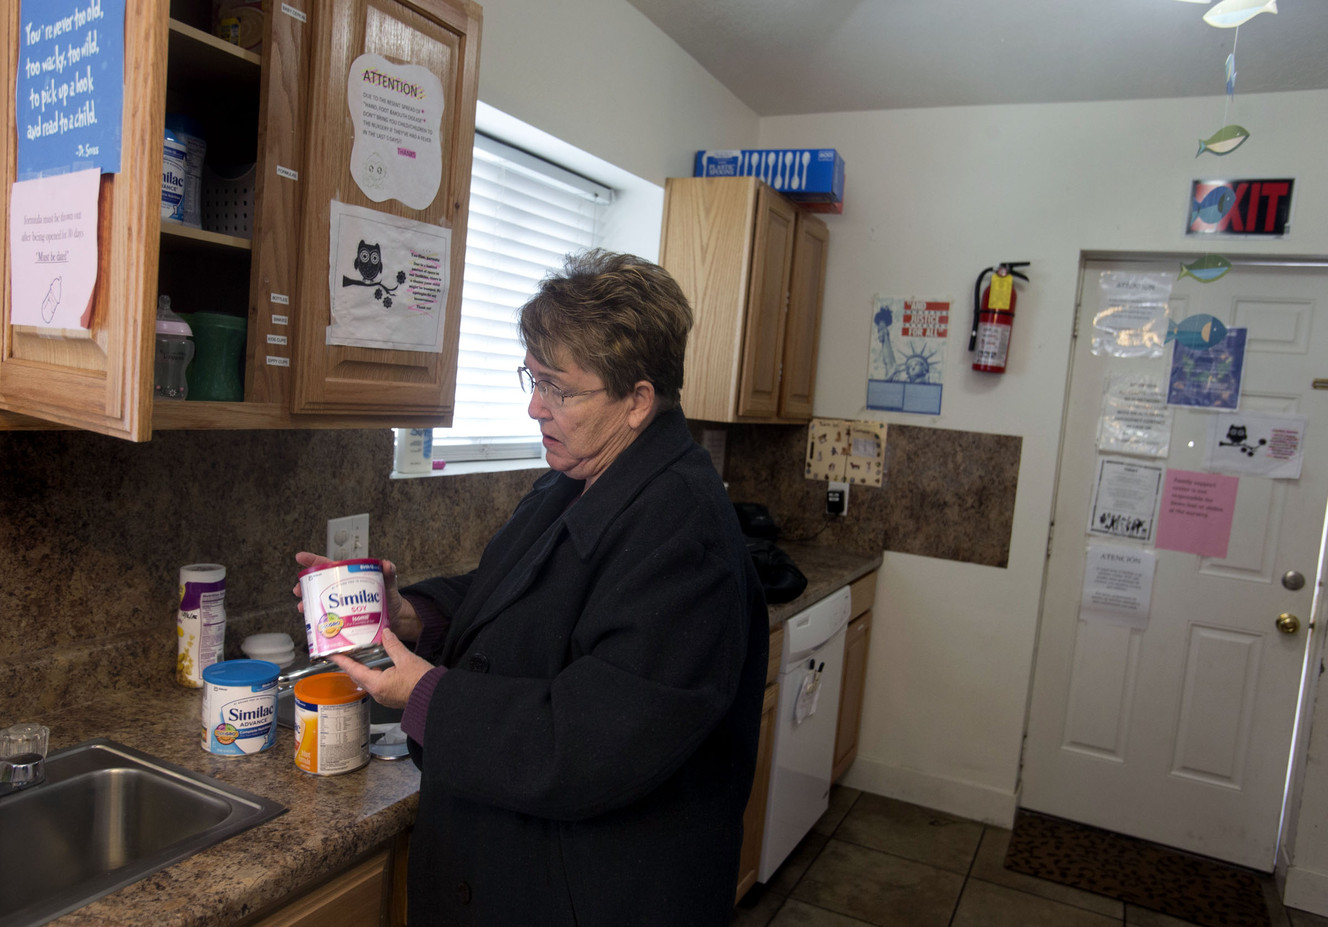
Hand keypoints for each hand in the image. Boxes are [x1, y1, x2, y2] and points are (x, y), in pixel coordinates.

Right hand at [292, 551, 419, 639]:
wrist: (396, 620)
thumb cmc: (391, 599)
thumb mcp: (389, 585)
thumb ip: (389, 574)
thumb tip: (386, 564)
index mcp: (351, 578)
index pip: (330, 566)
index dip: (314, 561)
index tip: (300, 557)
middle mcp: (343, 591)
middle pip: (320, 585)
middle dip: (306, 586)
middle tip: (297, 590)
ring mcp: (342, 605)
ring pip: (321, 602)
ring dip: (309, 604)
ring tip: (302, 607)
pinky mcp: (343, 619)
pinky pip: (328, 618)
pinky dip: (318, 620)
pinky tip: (313, 623)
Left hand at [329, 629, 430, 709]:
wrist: (436, 697)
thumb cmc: (422, 682)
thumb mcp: (406, 659)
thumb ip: (393, 645)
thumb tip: (386, 633)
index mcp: (377, 684)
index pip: (354, 670)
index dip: (342, 661)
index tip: (332, 654)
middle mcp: (378, 693)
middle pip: (358, 677)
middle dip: (350, 665)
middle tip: (344, 654)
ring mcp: (384, 697)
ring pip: (367, 682)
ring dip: (362, 670)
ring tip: (360, 658)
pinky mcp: (392, 697)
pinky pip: (377, 685)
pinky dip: (373, 675)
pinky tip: (378, 668)